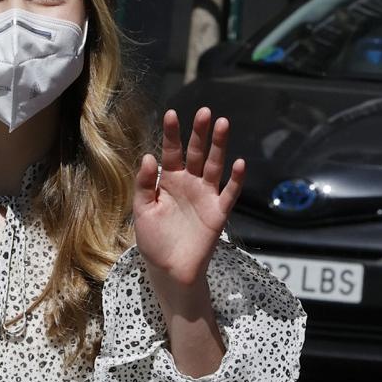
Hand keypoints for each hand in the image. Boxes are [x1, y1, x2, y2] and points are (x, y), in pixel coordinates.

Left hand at [134, 107, 244, 287]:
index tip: (172, 114)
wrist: (169, 269)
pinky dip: (235, 179)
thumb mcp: (142, 211)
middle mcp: (189, 184)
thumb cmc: (154, 240)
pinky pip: (229, 193)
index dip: (172, 134)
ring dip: (219, 146)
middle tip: (205, 112)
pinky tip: (239, 163)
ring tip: (223, 124)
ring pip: (215, 166)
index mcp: (169, 181)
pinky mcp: (218, 212)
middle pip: (197, 153)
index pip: (171, 152)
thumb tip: (149, 157)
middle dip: (200, 133)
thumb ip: (144, 185)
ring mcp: (206, 196)